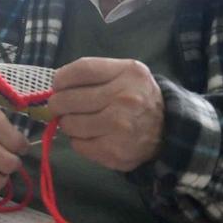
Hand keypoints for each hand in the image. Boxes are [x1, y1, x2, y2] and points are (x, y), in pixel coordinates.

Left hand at [49, 57, 164, 171]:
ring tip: (80, 121)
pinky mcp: (114, 152)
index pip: (81, 70)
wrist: (167, 132)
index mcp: (129, 73)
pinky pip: (78, 144)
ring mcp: (121, 127)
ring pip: (69, 124)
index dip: (61, 78)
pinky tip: (91, 136)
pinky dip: (78, 140)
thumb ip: (93, 74)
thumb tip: (55, 86)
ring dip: (68, 123)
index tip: (58, 85)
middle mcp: (126, 99)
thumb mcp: (125, 74)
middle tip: (62, 106)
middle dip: (58, 104)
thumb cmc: (136, 97)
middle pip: (68, 99)